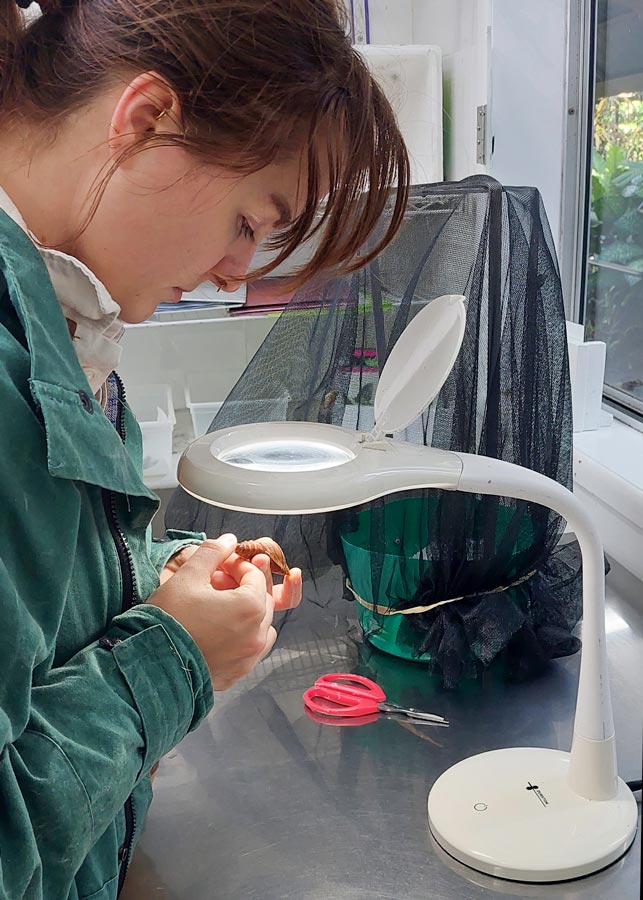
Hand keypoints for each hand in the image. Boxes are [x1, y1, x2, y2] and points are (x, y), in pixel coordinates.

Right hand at [148, 535, 300, 689]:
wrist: (150, 666)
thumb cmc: (168, 620)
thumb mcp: (188, 576)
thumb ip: (212, 553)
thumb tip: (228, 541)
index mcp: (250, 607)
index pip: (256, 576)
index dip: (238, 566)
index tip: (221, 565)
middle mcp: (256, 634)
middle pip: (261, 601)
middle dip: (245, 588)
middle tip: (219, 584)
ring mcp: (248, 657)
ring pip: (261, 627)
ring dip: (248, 615)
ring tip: (222, 609)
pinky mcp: (236, 674)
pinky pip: (250, 651)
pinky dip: (243, 639)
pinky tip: (221, 633)